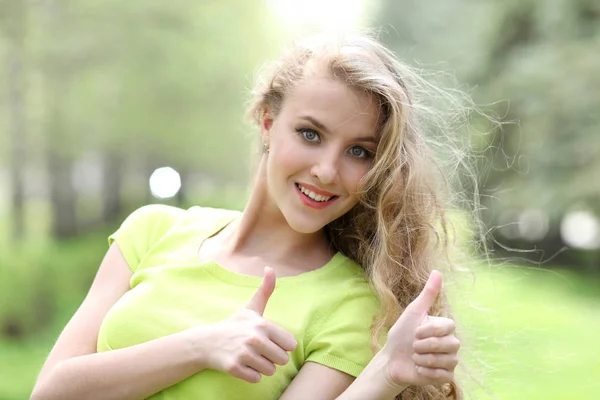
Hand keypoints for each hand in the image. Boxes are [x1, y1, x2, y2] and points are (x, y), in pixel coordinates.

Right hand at [201, 267, 296, 382]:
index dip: (281, 345)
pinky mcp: (234, 368)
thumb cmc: (234, 325)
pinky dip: (251, 375)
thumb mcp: (251, 307)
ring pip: (270, 371)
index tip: (268, 340)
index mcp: (262, 324)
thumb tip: (270, 268)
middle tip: (258, 350)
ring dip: (262, 367)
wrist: (207, 342)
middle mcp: (254, 338)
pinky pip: (256, 379)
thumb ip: (265, 290)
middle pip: (282, 360)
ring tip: (250, 357)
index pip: (290, 345)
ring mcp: (243, 354)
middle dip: (272, 358)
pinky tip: (242, 365)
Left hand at [381, 271, 459, 387]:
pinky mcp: (446, 376)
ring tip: (415, 357)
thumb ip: (428, 294)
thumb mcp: (413, 312)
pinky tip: (419, 368)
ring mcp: (450, 360)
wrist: (391, 360)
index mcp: (445, 327)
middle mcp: (451, 343)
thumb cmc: (401, 335)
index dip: (429, 331)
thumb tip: (437, 271)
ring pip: (448, 360)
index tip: (415, 332)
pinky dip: (427, 372)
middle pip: (450, 344)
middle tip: (414, 346)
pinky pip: (444, 376)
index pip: (449, 326)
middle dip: (426, 346)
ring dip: (425, 359)